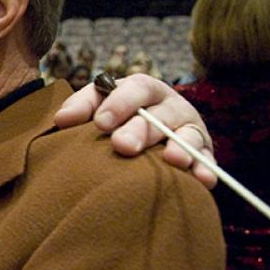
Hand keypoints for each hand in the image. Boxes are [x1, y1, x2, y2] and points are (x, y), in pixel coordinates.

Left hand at [53, 73, 215, 188]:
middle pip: (161, 115)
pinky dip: (205, 169)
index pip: (137, 88)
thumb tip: (62, 120)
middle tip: (123, 146)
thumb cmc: (115, 118)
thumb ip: (82, 107)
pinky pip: (207, 160)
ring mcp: (190, 129)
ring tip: (171, 159)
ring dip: (181, 147)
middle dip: (142, 130)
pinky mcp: (203, 152)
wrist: (142, 135)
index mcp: (145, 90)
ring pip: (188, 135)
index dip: (120, 102)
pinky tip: (202, 180)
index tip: (100, 122)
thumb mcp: (99, 105)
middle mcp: (172, 106)